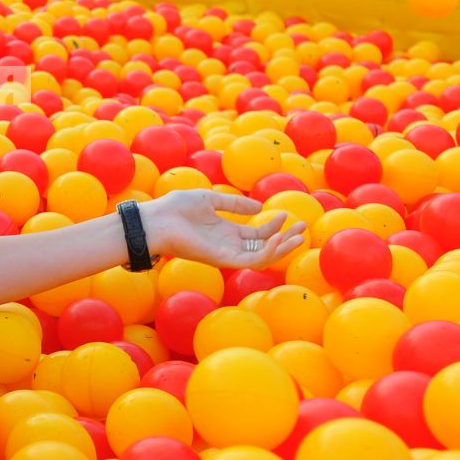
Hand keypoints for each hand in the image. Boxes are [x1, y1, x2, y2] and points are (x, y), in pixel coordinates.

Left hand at [145, 190, 306, 268]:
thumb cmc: (176, 209)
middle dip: (286, 239)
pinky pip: (250, 260)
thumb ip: (234, 204)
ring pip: (262, 257)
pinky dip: (267, 251)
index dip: (274, 225)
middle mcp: (229, 245)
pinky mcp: (222, 259)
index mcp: (226, 231)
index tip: (285, 213)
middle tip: (303, 228)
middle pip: (265, 246)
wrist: (156, 220)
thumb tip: (259, 207)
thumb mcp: (210, 199)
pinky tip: (278, 238)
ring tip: (297, 236)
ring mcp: (226, 253)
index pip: (258, 233)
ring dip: (282, 248)